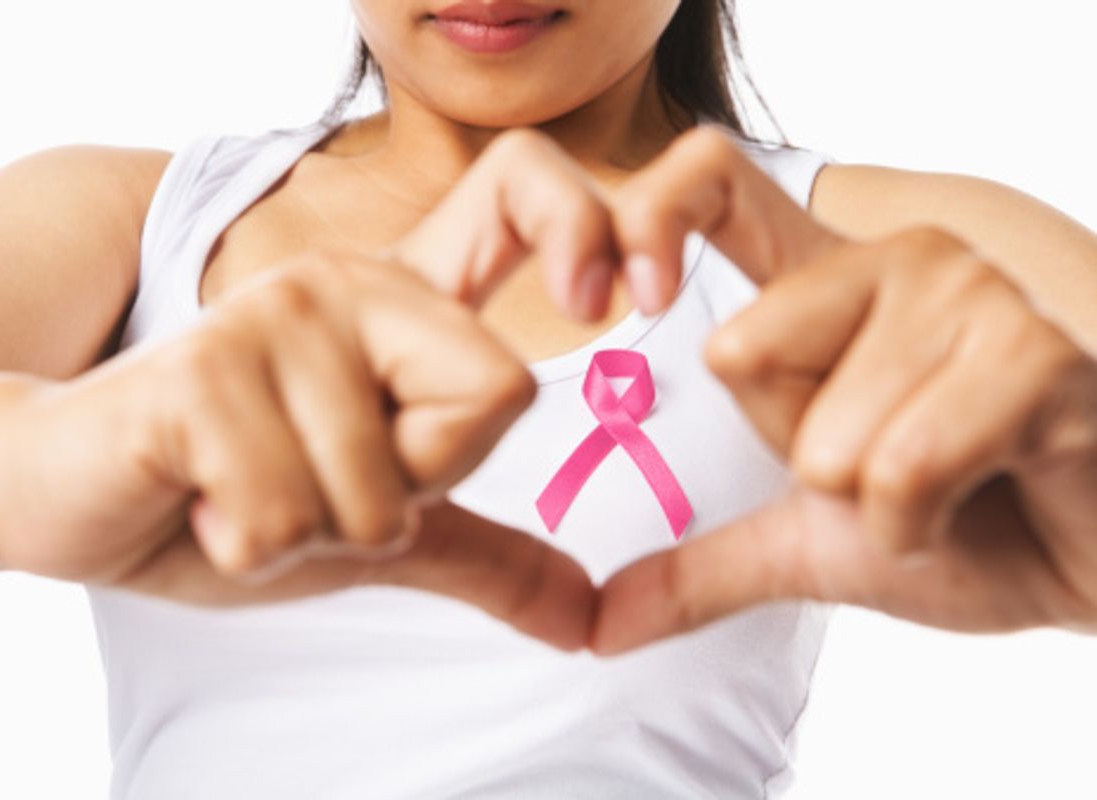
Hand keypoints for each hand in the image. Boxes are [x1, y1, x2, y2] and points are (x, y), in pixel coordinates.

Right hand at [0, 249, 592, 649]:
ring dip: (314, 533)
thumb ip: (486, 556)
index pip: (520, 198)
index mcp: (399, 301)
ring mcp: (271, 319)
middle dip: (411, 488)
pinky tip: (197, 500)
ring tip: (244, 489)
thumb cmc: (225, 494)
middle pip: (493, 391)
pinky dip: (248, 547)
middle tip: (317, 473)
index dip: (586, 227)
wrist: (62, 491)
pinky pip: (288, 518)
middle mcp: (347, 284)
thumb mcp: (376, 532)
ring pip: (383, 492)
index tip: (616, 296)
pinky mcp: (201, 375)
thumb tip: (588, 616)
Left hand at [586, 141, 1096, 650]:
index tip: (608, 297)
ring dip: (876, 508)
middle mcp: (893, 259)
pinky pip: (902, 468)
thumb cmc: (969, 528)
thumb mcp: (807, 547)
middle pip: (742, 354)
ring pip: (825, 437)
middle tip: (891, 463)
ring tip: (951, 484)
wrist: (1096, 561)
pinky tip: (988, 495)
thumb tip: (595, 626)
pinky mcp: (1032, 350)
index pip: (711, 182)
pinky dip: (924, 525)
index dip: (648, 215)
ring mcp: (968, 292)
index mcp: (827, 282)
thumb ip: (701, 569)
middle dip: (806, 457)